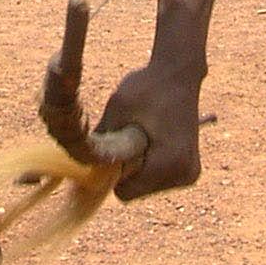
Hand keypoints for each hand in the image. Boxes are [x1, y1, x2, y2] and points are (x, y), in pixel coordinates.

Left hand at [95, 61, 202, 201]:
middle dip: (125, 169)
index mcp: (171, 164)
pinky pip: (156, 177)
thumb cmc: (147, 87)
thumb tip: (75, 163)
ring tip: (144, 133)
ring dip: (137, 166)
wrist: (178, 72)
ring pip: (145, 185)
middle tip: (129, 134)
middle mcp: (185, 175)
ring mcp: (190, 173)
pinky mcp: (189, 169)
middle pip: (136, 190)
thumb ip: (101, 139)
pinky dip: (148, 163)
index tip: (113, 144)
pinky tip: (153, 138)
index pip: (124, 192)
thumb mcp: (118, 109)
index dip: (112, 171)